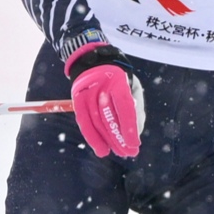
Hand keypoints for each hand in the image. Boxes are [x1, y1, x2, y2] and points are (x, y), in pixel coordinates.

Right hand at [65, 43, 144, 157]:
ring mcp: (86, 93)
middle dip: (119, 138)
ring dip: (106, 140)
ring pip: (95, 121)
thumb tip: (136, 131)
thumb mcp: (132, 86)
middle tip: (128, 153)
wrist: (93, 60)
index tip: (134, 144)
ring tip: (116, 152)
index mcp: (118, 80)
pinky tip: (100, 148)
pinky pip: (83, 121)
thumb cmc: (119, 76)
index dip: (129, 127)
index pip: (124, 107)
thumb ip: (136, 107)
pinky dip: (91, 136)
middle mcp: (100, 87)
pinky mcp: (77, 99)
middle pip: (109, 117)